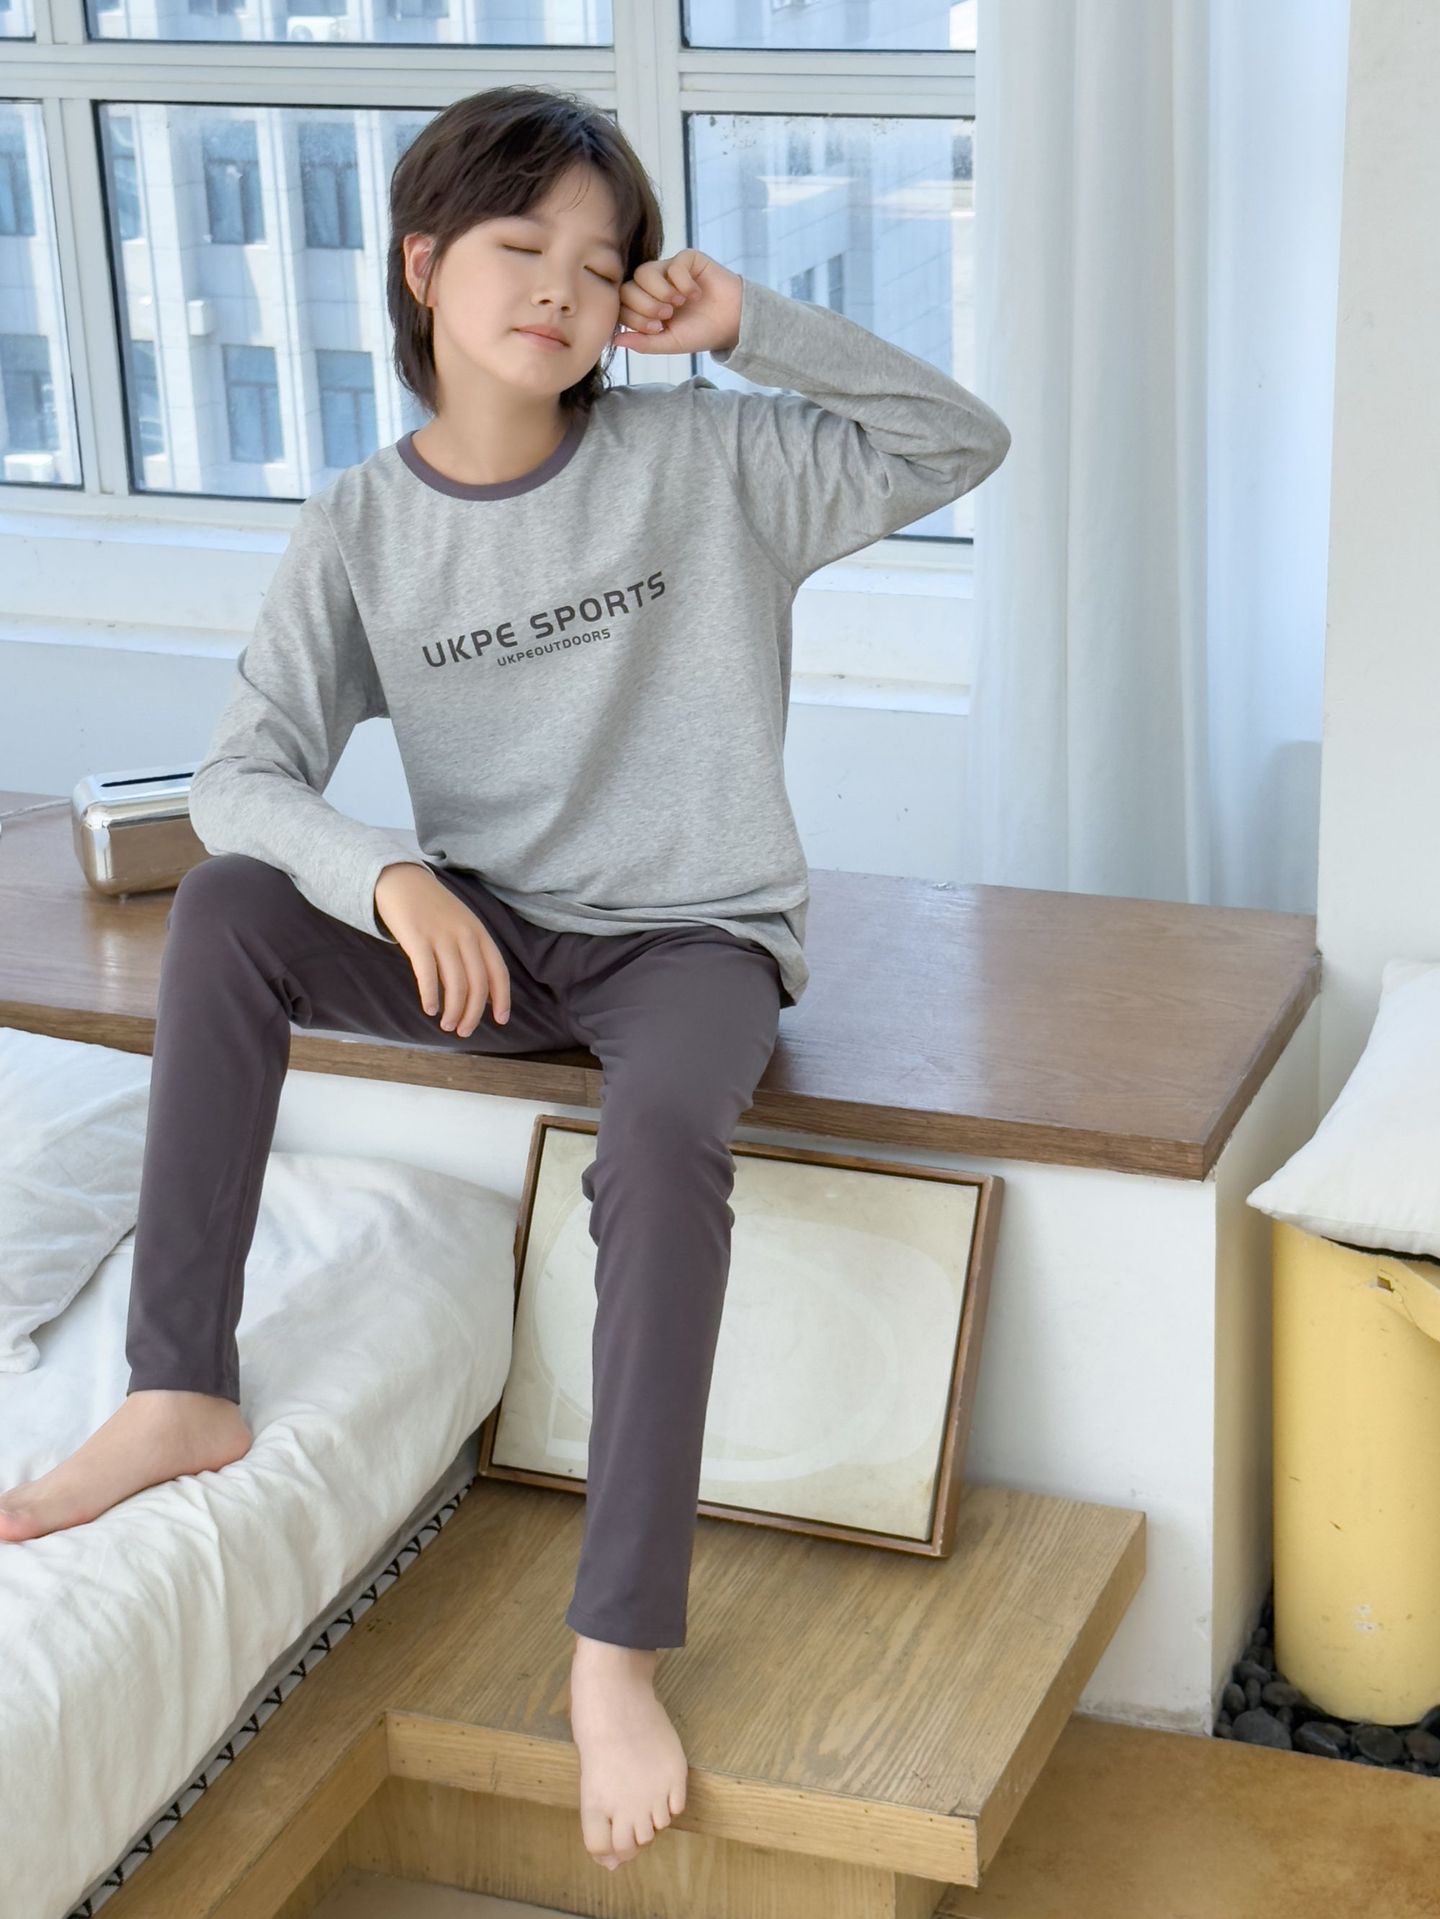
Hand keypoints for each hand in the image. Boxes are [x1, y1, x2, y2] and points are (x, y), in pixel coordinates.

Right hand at [374, 862, 510, 1036]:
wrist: (402, 881)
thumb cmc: (432, 909)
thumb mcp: (461, 925)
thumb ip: (471, 953)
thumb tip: (481, 992)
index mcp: (479, 933)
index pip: (498, 971)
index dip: (502, 999)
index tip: (500, 1020)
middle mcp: (465, 936)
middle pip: (478, 983)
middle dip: (474, 1013)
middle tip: (464, 1031)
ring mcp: (441, 937)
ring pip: (456, 984)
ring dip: (453, 1010)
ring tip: (447, 1025)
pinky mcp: (417, 939)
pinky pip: (428, 974)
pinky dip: (431, 996)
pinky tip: (429, 1009)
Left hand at [614, 249, 741, 355]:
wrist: (733, 322)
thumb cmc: (701, 333)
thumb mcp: (670, 343)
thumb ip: (643, 343)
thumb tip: (616, 340)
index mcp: (645, 305)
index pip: (622, 304)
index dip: (634, 317)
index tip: (657, 328)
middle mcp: (653, 285)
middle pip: (628, 287)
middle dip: (646, 306)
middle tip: (667, 316)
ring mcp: (668, 269)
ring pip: (644, 272)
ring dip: (662, 293)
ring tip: (679, 304)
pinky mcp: (686, 259)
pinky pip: (672, 265)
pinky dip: (683, 284)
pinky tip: (696, 294)